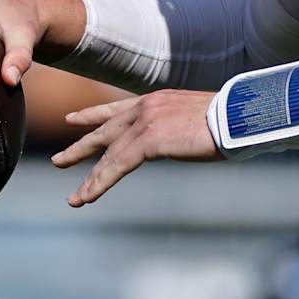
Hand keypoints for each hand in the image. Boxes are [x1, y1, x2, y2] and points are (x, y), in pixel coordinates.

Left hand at [51, 90, 218, 206]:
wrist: (239, 115)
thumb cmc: (232, 119)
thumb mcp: (198, 119)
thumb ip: (179, 127)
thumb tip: (182, 138)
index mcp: (156, 100)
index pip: (116, 108)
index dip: (92, 114)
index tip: (72, 118)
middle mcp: (145, 107)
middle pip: (104, 130)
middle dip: (80, 147)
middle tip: (58, 161)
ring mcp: (145, 122)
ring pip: (108, 154)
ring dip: (90, 179)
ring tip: (74, 198)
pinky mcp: (148, 140)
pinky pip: (116, 166)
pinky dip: (99, 184)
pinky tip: (86, 198)